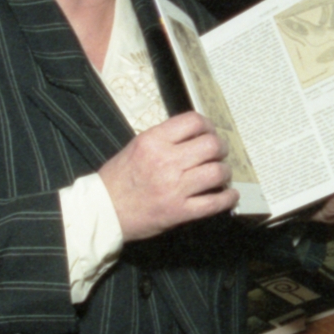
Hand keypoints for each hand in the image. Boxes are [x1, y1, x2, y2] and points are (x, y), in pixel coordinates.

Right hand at [99, 112, 237, 240]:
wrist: (104, 212)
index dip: (208, 125)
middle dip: (221, 149)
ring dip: (224, 173)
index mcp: (153, 141)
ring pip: (217, 172)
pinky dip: (227, 198)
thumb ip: (164, 139)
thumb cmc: (118, 179)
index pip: (193, 121)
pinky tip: (229, 195)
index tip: (209, 133)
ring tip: (220, 175)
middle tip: (219, 154)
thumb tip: (194, 136)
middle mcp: (166, 161)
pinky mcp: (180, 211)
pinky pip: (214, 203)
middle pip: (212, 145)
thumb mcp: (136, 147)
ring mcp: (175, 187)